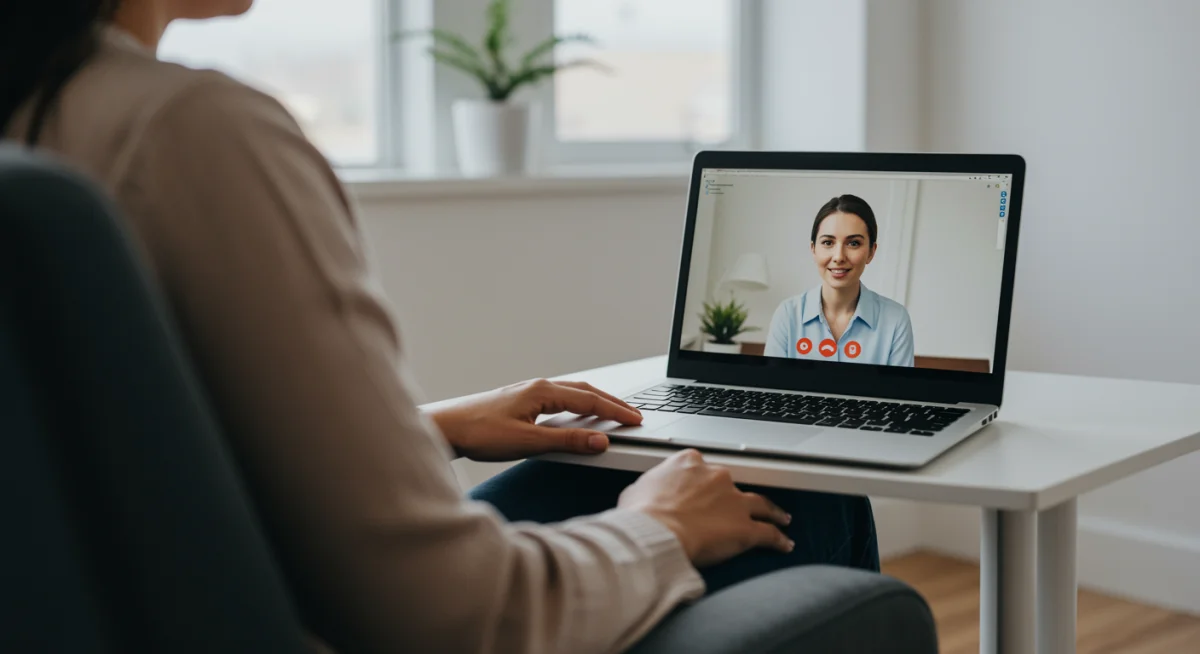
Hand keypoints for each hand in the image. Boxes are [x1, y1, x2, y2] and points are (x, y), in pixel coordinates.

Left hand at [428, 379, 642, 461]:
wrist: (446, 427)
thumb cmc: (478, 432)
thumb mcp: (528, 442)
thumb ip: (566, 442)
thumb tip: (598, 441)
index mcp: (543, 392)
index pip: (590, 400)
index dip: (616, 411)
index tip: (636, 420)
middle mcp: (538, 387)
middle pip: (585, 391)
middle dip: (612, 403)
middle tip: (634, 416)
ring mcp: (529, 393)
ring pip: (572, 393)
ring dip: (596, 403)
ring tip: (613, 414)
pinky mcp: (521, 402)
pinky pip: (559, 399)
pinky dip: (578, 405)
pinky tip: (577, 415)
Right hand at [618, 449, 793, 566]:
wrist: (656, 532)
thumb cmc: (641, 513)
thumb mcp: (637, 490)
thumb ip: (650, 487)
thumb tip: (645, 495)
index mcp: (689, 462)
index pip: (701, 466)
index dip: (703, 479)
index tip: (704, 487)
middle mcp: (716, 476)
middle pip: (732, 483)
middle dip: (735, 495)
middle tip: (739, 506)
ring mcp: (733, 501)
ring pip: (761, 503)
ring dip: (772, 510)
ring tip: (781, 517)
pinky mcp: (745, 527)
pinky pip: (768, 533)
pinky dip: (778, 539)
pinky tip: (785, 543)